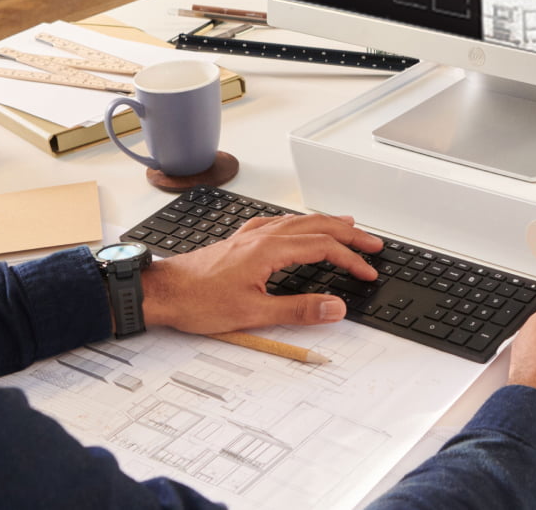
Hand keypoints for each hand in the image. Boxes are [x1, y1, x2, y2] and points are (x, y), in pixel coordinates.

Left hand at [139, 213, 382, 333]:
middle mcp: (262, 236)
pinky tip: (296, 226)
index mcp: (269, 250)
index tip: (368, 271)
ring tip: (347, 225)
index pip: (323, 248)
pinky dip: (299, 223)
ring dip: (327, 223)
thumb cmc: (198, 301)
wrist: (163, 292)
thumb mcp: (254, 313)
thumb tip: (335, 307)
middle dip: (349, 233)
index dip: (350, 259)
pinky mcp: (239, 241)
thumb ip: (298, 310)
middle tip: (373, 242)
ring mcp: (249, 236)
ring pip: (298, 221)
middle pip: (316, 227)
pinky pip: (278, 223)